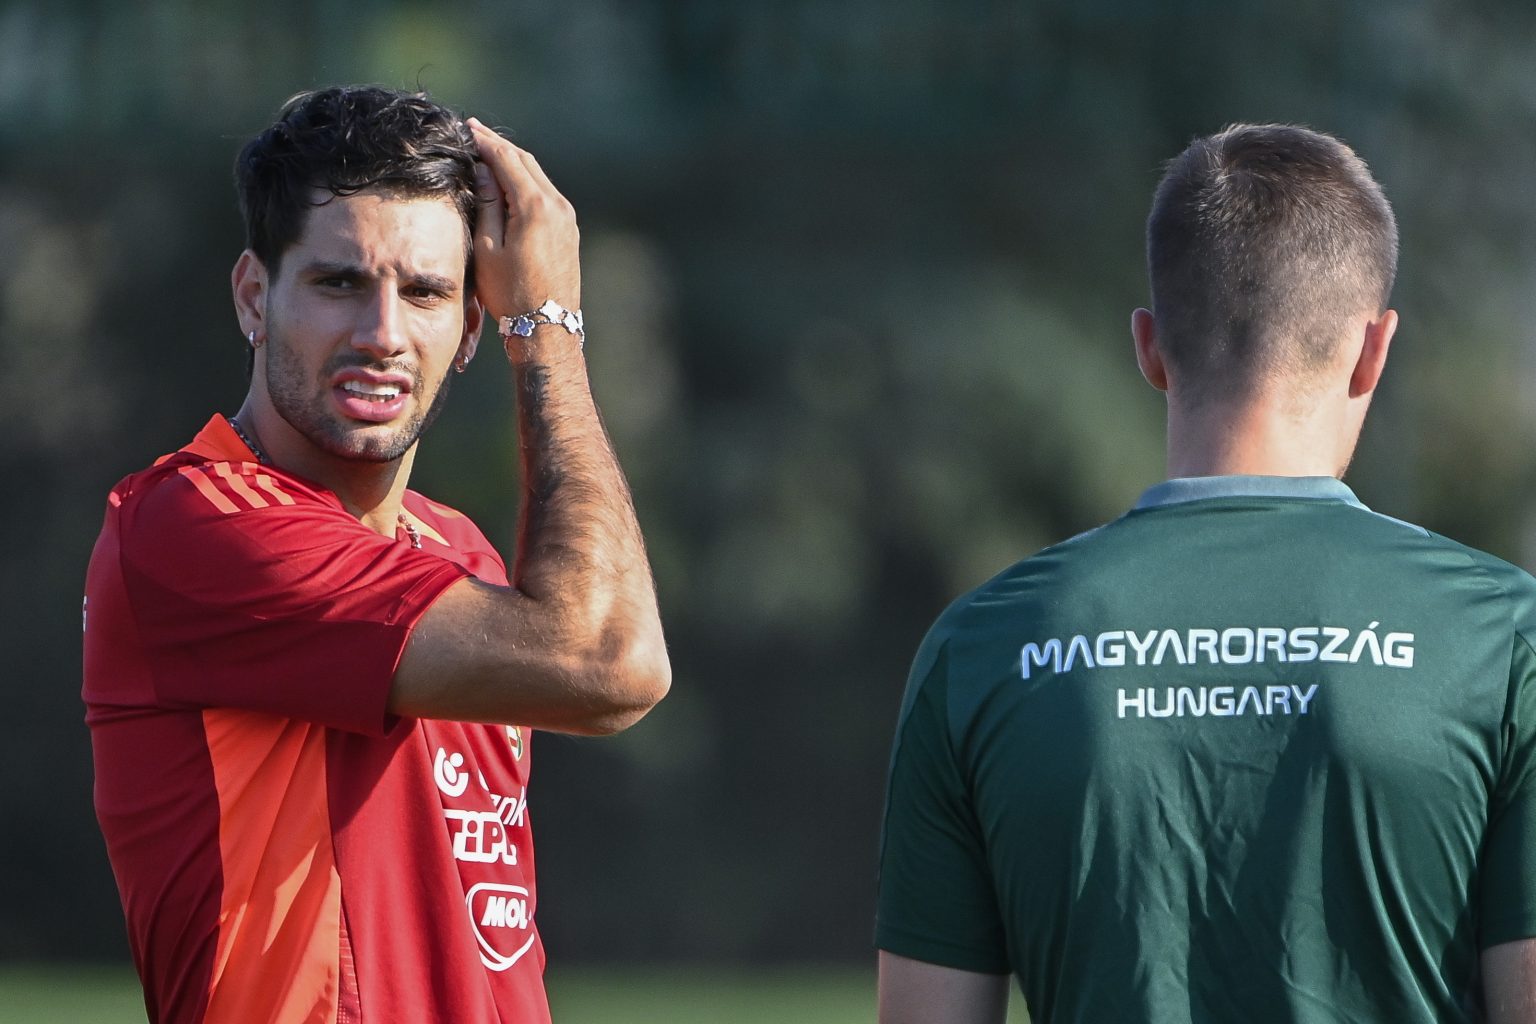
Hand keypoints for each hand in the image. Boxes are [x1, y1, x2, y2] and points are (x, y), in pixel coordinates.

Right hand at [467, 117, 580, 327]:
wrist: (547, 326)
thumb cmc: (511, 292)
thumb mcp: (489, 248)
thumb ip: (487, 204)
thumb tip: (484, 170)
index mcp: (535, 207)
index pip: (508, 159)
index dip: (486, 142)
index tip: (467, 128)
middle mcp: (557, 206)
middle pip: (525, 161)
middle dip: (499, 145)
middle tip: (475, 132)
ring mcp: (567, 218)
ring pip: (537, 176)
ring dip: (513, 161)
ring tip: (489, 151)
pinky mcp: (569, 229)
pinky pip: (545, 193)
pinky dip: (526, 180)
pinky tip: (510, 180)